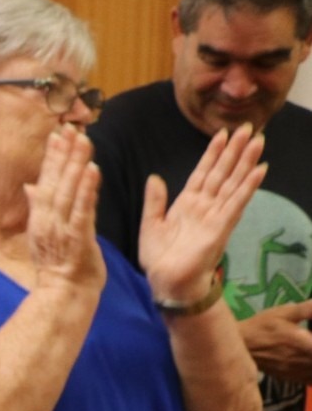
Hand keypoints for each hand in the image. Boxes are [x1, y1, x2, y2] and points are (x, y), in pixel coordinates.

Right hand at [26, 125, 105, 296]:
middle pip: (55, 180)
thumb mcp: (43, 235)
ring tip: (83, 141)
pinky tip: (92, 170)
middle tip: (72, 128)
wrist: (64, 295)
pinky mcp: (77, 237)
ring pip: (69, 190)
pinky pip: (83, 210)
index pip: (45, 181)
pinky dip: (87, 189)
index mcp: (40, 218)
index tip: (58, 134)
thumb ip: (39, 208)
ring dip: (75, 164)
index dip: (52, 157)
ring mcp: (61, 228)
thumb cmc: (58, 268)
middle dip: (63, 153)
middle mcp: (47, 219)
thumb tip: (30, 186)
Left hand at [139, 123, 265, 304]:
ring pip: (233, 182)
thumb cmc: (159, 257)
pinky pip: (236, 202)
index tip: (222, 133)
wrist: (167, 282)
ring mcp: (215, 215)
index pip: (203, 172)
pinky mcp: (221, 227)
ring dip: (246, 162)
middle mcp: (204, 205)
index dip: (213, 153)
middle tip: (249, 128)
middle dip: (235, 150)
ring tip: (258, 141)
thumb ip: (154, 201)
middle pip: (222, 172)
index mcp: (187, 203)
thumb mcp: (151, 224)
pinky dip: (248, 186)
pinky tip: (259, 170)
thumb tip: (155, 177)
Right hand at [240, 300, 311, 382]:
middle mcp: (304, 361)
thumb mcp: (284, 313)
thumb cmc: (262, 326)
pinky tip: (310, 367)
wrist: (240, 344)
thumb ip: (308, 309)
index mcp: (306, 345)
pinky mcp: (291, 378)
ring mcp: (298, 371)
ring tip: (310, 352)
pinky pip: (311, 381)